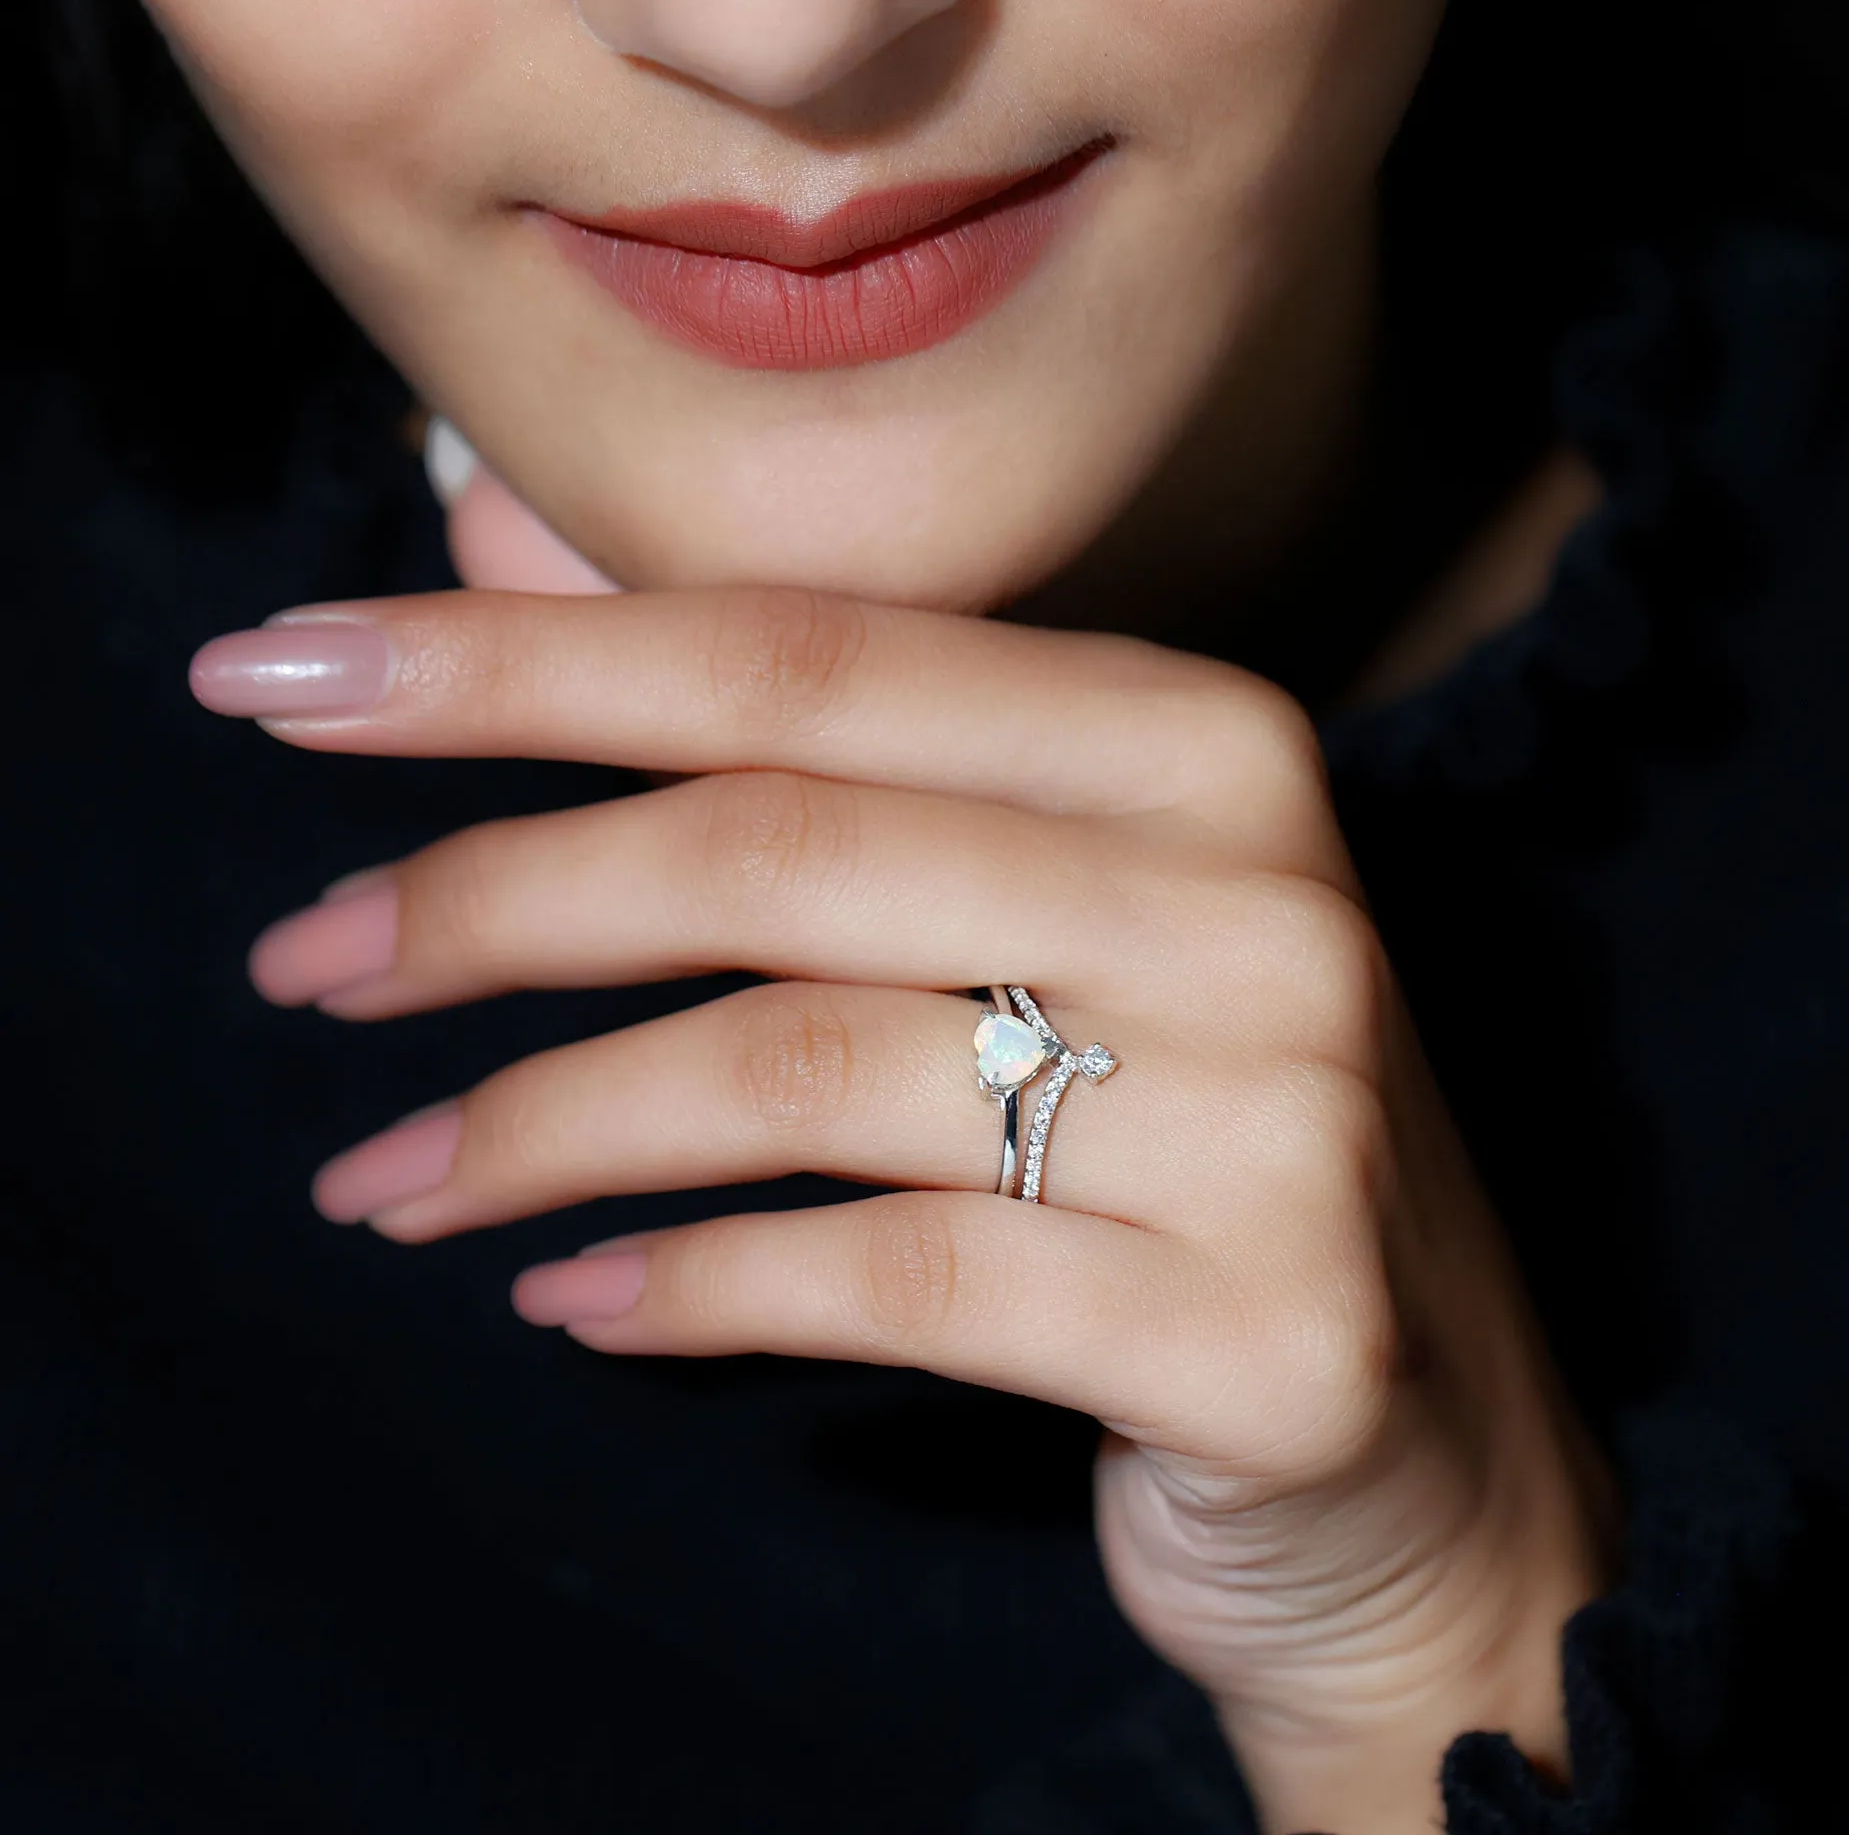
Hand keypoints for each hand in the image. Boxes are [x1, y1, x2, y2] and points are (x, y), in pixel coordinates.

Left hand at [193, 584, 1606, 1833]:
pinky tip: (572, 1300)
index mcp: (1202, 740)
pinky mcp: (1268, 1333)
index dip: (520, 662)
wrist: (1418, 1445)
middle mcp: (1263, 897)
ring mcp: (1287, 1117)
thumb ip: (801, 744)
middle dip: (495, 900)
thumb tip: (496, 555)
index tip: (277, 676)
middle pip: (782, 851)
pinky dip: (692, 1287)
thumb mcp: (1034, 905)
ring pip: (805, 1073)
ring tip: (384, 1178)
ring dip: (542, 1127)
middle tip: (304, 962)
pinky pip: (894, 1286)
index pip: (803, 654)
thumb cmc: (1175, 1137)